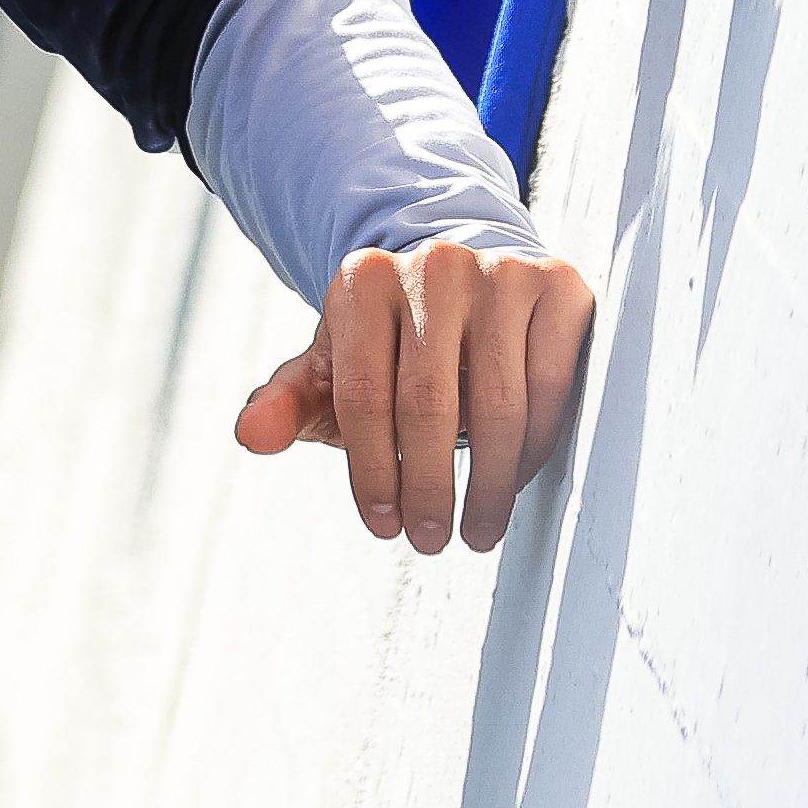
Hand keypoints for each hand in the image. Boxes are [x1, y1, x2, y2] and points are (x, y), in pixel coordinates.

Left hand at [236, 239, 598, 552]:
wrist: (468, 292)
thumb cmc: (391, 349)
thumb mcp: (333, 370)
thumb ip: (288, 402)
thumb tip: (249, 435)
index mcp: (363, 279)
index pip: (363, 395)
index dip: (371, 472)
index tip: (384, 527)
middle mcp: (433, 265)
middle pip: (429, 405)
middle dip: (428, 489)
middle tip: (430, 541)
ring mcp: (500, 271)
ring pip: (499, 404)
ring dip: (489, 485)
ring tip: (476, 530)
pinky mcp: (558, 287)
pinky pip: (550, 386)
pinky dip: (534, 447)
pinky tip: (515, 479)